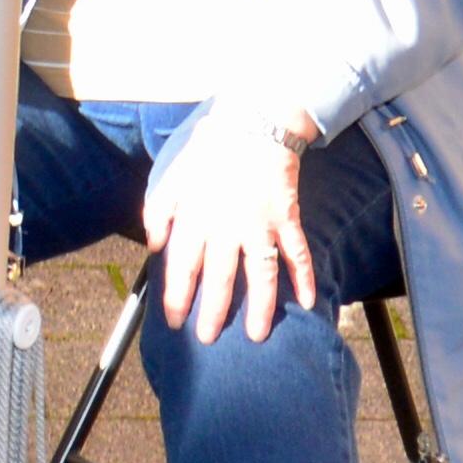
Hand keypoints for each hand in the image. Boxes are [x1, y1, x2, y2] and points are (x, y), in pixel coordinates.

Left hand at [145, 114, 317, 345]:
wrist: (252, 123)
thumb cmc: (209, 152)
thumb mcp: (173, 178)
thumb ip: (159, 212)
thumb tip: (154, 246)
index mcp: (195, 217)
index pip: (182, 266)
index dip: (177, 296)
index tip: (173, 320)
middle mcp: (226, 226)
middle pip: (219, 278)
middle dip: (213, 313)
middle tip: (209, 339)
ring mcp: (259, 224)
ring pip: (261, 275)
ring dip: (260, 307)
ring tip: (257, 335)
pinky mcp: (286, 217)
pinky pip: (298, 253)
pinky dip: (305, 278)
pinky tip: (309, 303)